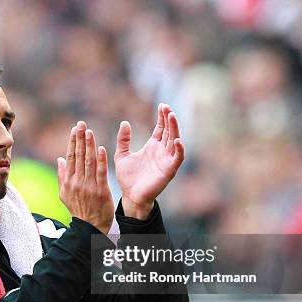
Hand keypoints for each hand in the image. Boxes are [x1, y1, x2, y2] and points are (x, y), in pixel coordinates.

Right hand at [57, 121, 114, 234]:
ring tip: (89, 131)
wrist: (89, 228)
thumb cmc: (79, 210)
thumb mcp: (65, 195)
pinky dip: (100, 160)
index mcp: (68, 181)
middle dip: (79, 138)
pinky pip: (100, 173)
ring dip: (89, 145)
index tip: (75, 129)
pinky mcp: (101, 190)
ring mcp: (89, 186)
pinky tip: (101, 148)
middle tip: (81, 124)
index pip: (70, 157)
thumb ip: (62, 176)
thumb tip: (60, 159)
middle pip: (78, 156)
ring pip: (88, 161)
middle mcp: (77, 182)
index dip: (72, 142)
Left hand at [114, 103, 184, 218]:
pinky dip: (179, 149)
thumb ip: (123, 140)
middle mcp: (161, 152)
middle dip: (169, 119)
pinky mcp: (169, 170)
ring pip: (174, 141)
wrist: (131, 196)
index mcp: (152, 147)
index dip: (162, 117)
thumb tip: (125, 122)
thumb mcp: (122, 155)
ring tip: (171, 116)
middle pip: (169, 131)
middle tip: (167, 107)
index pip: (161, 128)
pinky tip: (177, 140)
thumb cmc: (128, 178)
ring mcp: (166, 160)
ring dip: (175, 129)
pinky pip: (177, 158)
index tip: (162, 105)